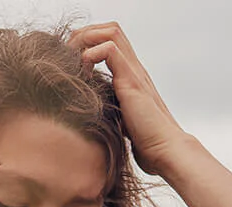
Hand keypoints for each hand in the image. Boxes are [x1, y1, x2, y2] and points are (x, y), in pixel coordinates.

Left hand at [67, 22, 188, 175]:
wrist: (164, 151)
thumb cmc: (146, 144)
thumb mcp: (121, 122)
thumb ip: (110, 111)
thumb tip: (90, 118)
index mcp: (131, 76)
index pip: (112, 41)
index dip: (90, 42)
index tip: (71, 59)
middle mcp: (134, 68)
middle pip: (110, 29)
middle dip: (85, 34)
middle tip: (67, 52)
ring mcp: (134, 72)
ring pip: (111, 33)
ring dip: (86, 39)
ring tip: (72, 58)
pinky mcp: (131, 82)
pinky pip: (110, 51)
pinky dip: (91, 55)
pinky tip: (83, 73)